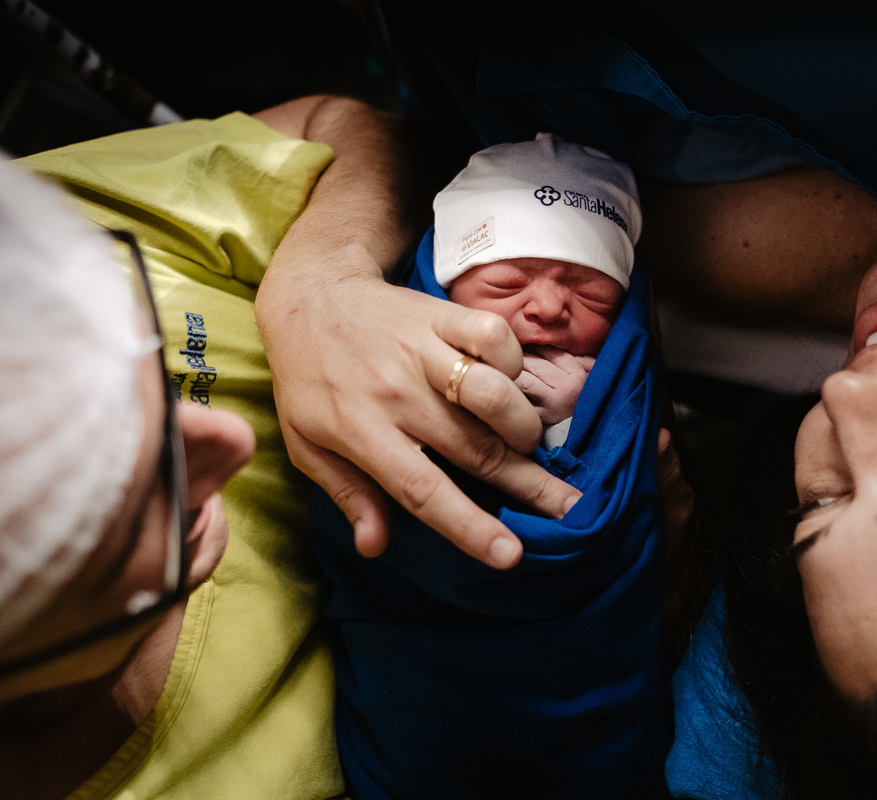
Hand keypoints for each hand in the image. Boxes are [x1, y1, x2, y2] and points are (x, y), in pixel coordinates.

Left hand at [257, 257, 581, 569]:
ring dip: (522, 426)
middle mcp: (396, 393)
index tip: (510, 556)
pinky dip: (513, 361)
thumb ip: (347, 494)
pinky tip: (507, 379)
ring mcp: (421, 350)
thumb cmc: (310, 378)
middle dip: (529, 485)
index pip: (422, 491)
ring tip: (528, 444)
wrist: (310, 295)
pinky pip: (496, 336)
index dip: (470, 527)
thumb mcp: (307, 445)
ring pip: (495, 393)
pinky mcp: (441, 314)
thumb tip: (374, 546)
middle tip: (569, 509)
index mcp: (360, 432)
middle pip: (477, 449)